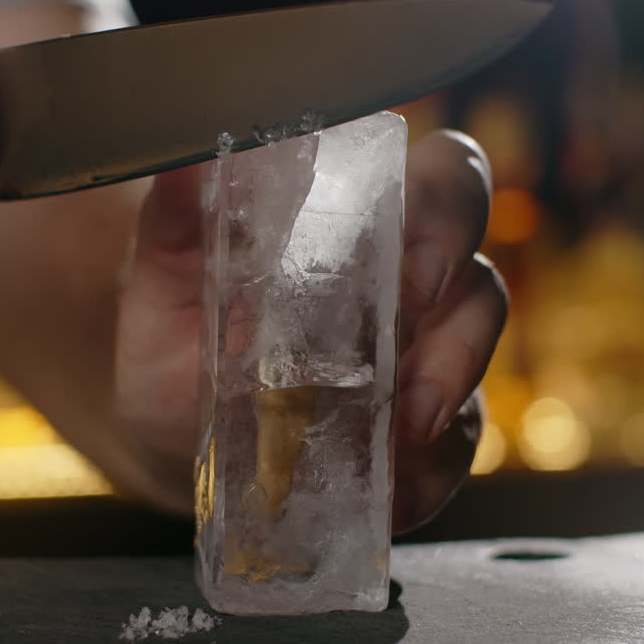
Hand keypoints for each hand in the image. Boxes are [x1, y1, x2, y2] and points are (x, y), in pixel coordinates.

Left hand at [117, 130, 505, 532]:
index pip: (442, 179)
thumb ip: (178, 217)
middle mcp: (409, 285)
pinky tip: (393, 482)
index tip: (411, 251)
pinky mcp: (426, 438)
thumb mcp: (165, 281)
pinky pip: (456, 449)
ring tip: (403, 419)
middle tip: (412, 319)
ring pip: (476, 356)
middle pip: (478, 265)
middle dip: (460, 292)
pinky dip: (430, 466)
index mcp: (362, 224)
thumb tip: (184, 162)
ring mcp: (424, 361)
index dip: (448, 204)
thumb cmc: (178, 341)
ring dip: (451, 377)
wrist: (169, 438)